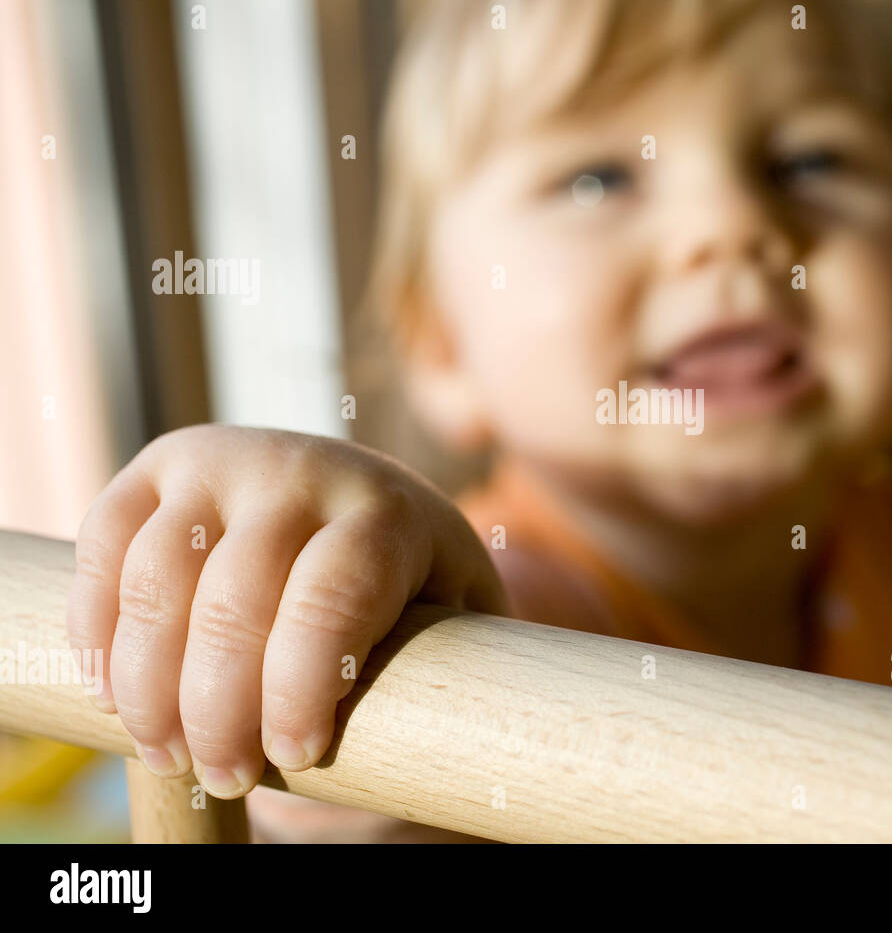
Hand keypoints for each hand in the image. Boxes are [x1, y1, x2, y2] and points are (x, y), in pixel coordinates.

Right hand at [66, 424, 506, 797]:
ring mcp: (224, 461)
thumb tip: (349, 768)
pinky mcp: (162, 466)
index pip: (331, 600)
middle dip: (219, 710)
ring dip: (149, 683)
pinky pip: (105, 540)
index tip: (294, 756)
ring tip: (168, 752)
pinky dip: (96, 625)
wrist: (366, 501)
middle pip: (235, 602)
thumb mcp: (448, 629)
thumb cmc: (412, 591)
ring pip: (159, 578)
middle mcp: (301, 472)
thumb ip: (426, 682)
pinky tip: (112, 693)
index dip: (300, 688)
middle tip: (226, 778)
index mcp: (383, 514)